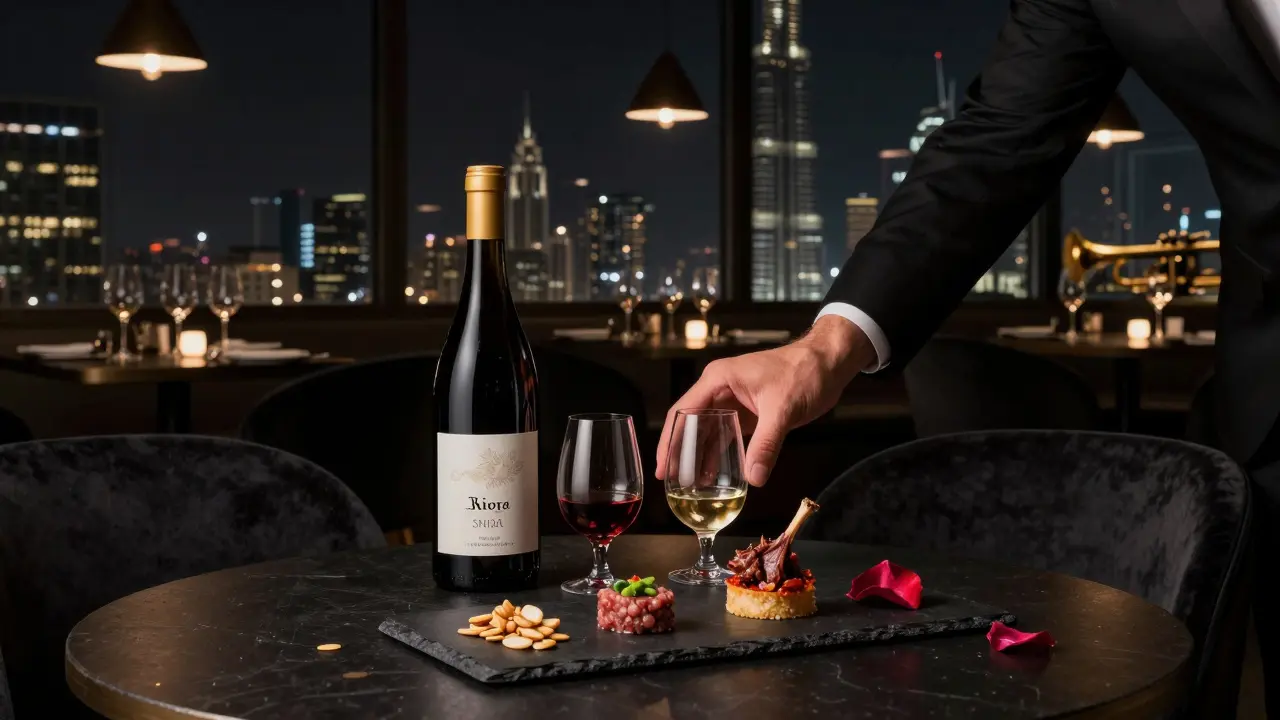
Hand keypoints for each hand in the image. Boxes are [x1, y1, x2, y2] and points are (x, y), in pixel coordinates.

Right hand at [656, 316, 874, 486]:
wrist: (829, 363)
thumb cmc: (805, 371)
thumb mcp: (783, 409)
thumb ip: (766, 444)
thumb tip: (753, 477)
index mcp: (719, 380)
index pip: (683, 412)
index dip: (670, 442)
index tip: (662, 468)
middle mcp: (720, 390)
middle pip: (690, 425)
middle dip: (680, 454)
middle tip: (672, 483)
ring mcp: (733, 402)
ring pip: (707, 433)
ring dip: (698, 457)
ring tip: (690, 486)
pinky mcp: (747, 413)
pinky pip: (726, 436)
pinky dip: (719, 454)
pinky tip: (714, 475)